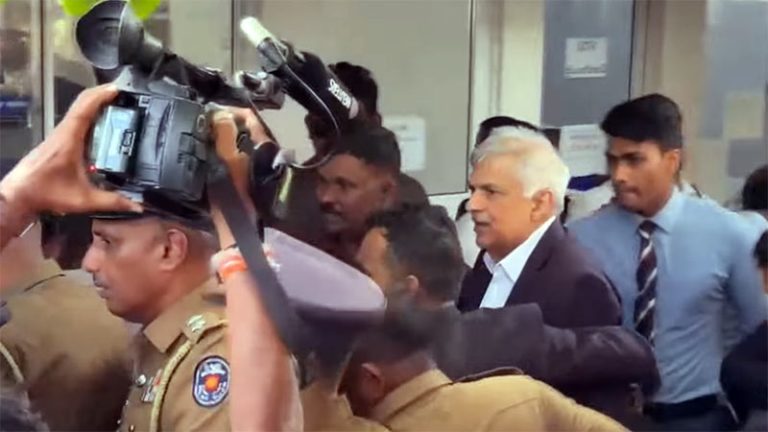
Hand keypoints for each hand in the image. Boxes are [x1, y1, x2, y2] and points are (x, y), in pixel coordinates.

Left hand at [0, 85, 141, 216]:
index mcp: (69, 139)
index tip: (118, 89)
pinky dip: (88, 113)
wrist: (19, 195)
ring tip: (115, 103)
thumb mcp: (83, 200)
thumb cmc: (46, 193)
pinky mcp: (57, 141)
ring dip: (94, 102)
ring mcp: (59, 135)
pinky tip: (99, 122)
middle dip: (101, 94)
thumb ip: (112, 202)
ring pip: (77, 110)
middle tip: (122, 93)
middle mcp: (63, 132)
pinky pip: (74, 119)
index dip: (101, 96)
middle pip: (81, 103)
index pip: (85, 108)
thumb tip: (138, 206)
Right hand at [208, 107, 271, 246]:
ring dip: (220, 138)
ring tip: (200, 137)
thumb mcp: (227, 161)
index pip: (249, 116)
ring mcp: (254, 167)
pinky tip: (206, 155)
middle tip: (201, 123)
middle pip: (242, 129)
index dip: (229, 110)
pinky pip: (232, 158)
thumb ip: (224, 134)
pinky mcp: (245, 179)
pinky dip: (220, 153)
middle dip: (222, 124)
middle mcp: (262, 153)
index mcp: (263, 145)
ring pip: (236, 143)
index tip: (209, 113)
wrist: (237, 230)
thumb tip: (220, 113)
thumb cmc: (234, 195)